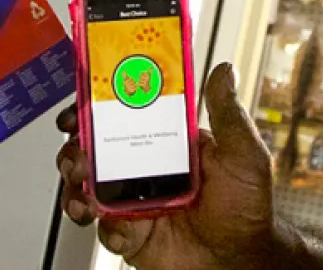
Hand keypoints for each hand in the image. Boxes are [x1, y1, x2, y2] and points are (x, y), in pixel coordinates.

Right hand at [57, 63, 276, 269]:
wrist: (240, 259)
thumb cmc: (246, 207)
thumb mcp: (242, 152)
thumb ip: (227, 113)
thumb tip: (225, 71)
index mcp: (167, 144)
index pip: (125, 117)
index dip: (98, 107)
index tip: (83, 101)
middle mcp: (145, 170)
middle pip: (95, 150)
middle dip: (76, 146)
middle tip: (78, 150)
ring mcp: (134, 202)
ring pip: (87, 187)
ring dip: (76, 184)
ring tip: (85, 186)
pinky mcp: (129, 234)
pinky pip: (102, 227)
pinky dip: (102, 225)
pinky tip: (117, 224)